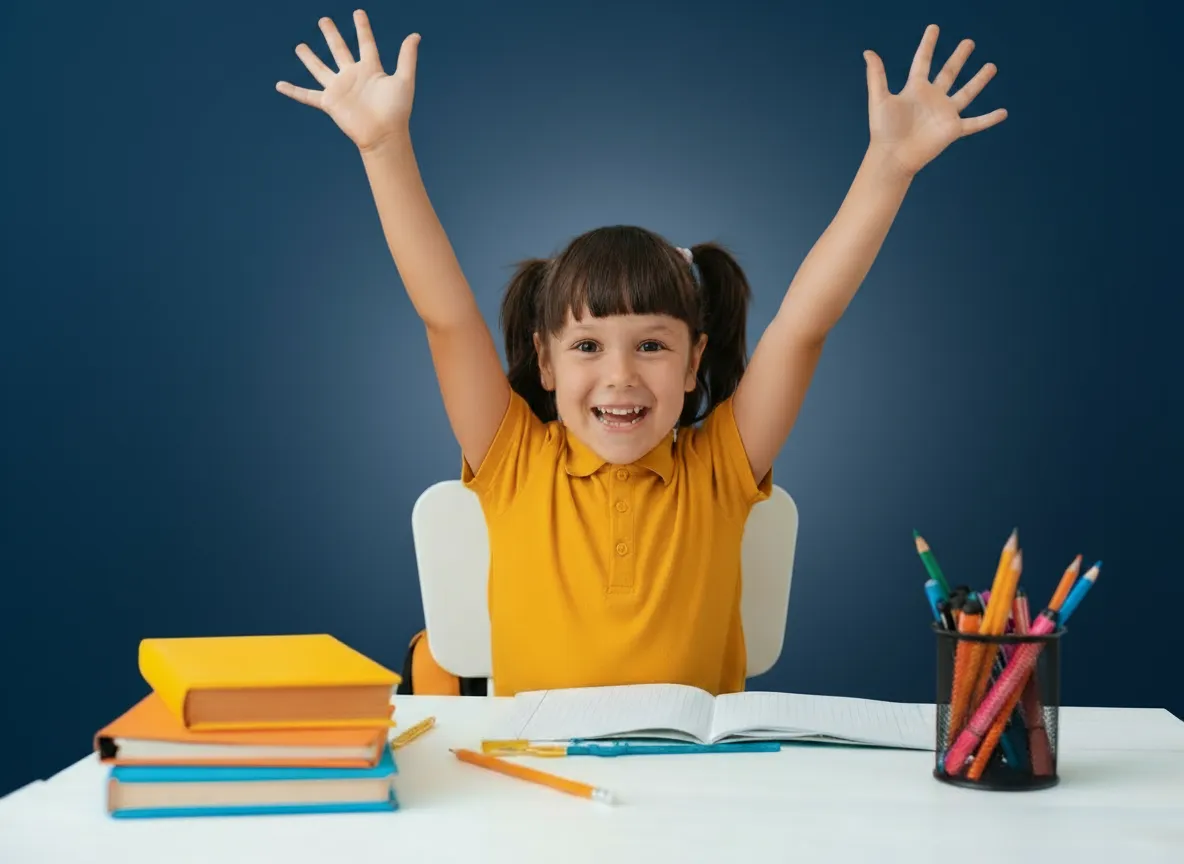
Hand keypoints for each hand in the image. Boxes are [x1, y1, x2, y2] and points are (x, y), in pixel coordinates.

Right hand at [276, 10, 419, 153]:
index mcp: (371, 68)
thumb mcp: (404, 79)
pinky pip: (307, 96)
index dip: (362, 28)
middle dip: (331, 34)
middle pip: (339, 50)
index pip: (365, 43)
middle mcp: (353, 75)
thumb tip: (415, 35)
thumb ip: (407, 57)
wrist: (384, 134)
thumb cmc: (397, 110)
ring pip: (320, 69)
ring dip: (310, 58)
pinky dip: (293, 91)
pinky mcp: (329, 102)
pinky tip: (279, 85)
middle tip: (324, 20)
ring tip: (299, 46)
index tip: (358, 12)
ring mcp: (339, 88)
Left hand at [864, 24, 1006, 176]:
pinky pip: (975, 123)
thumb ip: (876, 75)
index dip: (928, 45)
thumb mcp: (879, 99)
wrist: (893, 156)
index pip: (923, 61)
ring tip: (991, 66)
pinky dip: (989, 119)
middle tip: (969, 42)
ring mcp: (944, 113)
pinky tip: (1004, 112)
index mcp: (915, 89)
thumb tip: (868, 52)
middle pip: (949, 72)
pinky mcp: (953, 129)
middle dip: (959, 57)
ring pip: (966, 92)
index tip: (934, 28)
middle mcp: (932, 98)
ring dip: (979, 80)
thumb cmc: (884, 130)